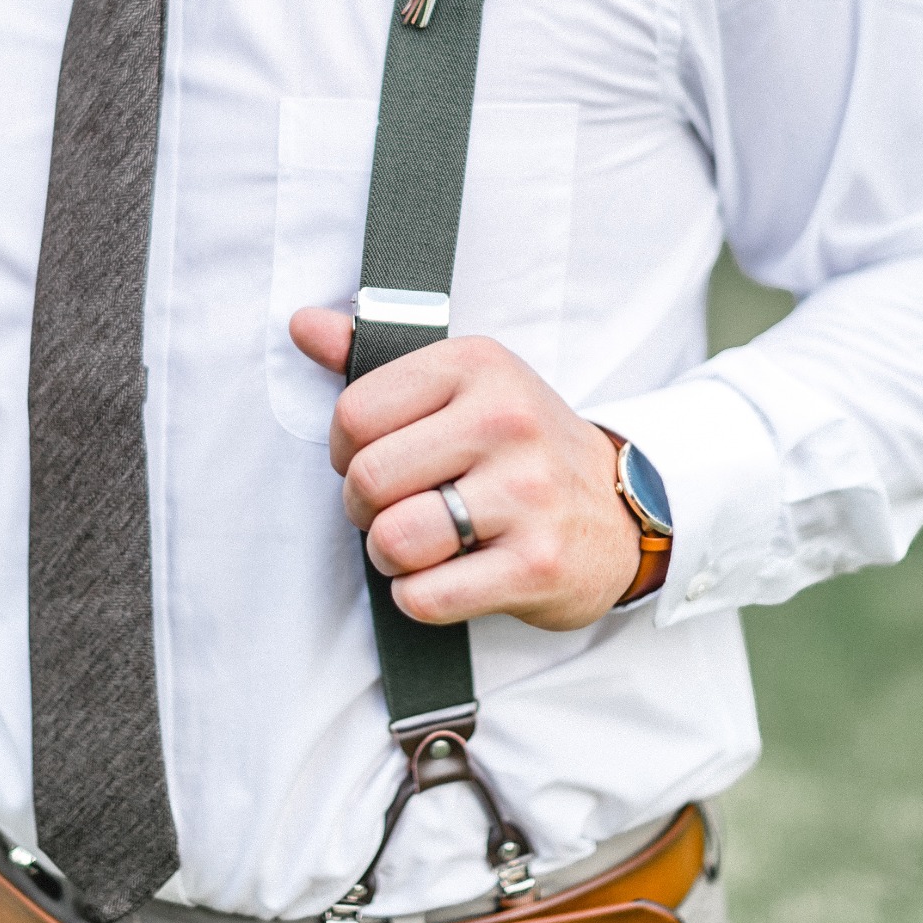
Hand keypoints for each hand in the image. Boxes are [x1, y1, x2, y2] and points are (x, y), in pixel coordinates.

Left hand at [289, 310, 640, 631]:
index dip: (345, 449)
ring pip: (394, 539)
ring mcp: (528, 493)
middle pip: (368, 479)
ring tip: (421, 542)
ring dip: (390, 555)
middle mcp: (507, 420)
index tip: (377, 457)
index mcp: (478, 365)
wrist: (620, 506)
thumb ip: (373, 357)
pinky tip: (448, 576)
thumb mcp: (459, 382)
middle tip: (395, 507)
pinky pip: (427, 596)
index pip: (354, 412)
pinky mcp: (538, 564)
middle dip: (363, 507)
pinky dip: (419, 597)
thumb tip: (301, 325)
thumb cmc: (518, 444)